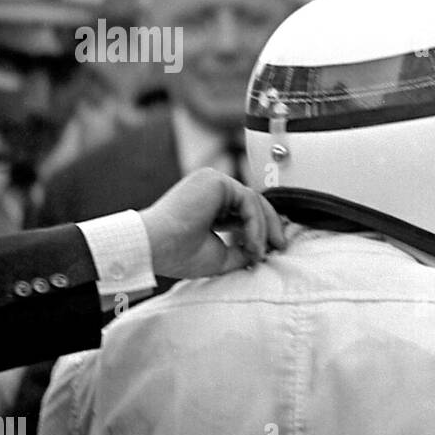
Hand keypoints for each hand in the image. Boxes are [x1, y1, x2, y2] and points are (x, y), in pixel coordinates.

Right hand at [138, 169, 286, 279]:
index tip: (271, 250)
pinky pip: (249, 200)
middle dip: (270, 226)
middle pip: (253, 202)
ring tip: (257, 253)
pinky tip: (252, 244)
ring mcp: (213, 181)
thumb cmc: (178, 253)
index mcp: (209, 203)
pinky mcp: (215, 180)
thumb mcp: (221, 254)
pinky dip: (255, 224)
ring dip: (261, 229)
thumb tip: (266, 250)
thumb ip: (243, 248)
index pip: (244, 210)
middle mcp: (211, 188)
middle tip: (280, 246)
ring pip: (253, 202)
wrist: (154, 248)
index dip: (261, 229)